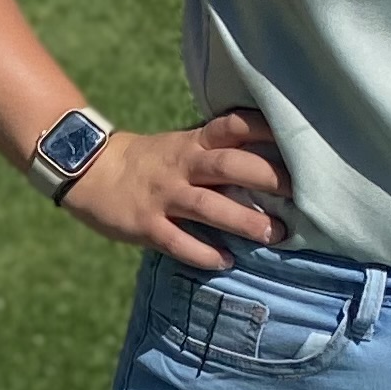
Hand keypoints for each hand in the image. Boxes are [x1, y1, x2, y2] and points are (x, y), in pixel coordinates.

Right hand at [61, 110, 287, 269]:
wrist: (90, 172)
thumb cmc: (148, 163)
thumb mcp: (181, 147)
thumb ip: (217, 155)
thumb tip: (268, 169)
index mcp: (192, 144)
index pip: (231, 127)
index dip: (264, 129)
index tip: (296, 138)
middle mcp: (181, 166)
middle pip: (229, 165)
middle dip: (266, 178)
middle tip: (300, 194)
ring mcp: (163, 196)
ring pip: (208, 206)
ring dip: (244, 220)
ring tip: (273, 234)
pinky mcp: (146, 224)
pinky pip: (178, 241)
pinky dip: (204, 253)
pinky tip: (226, 261)